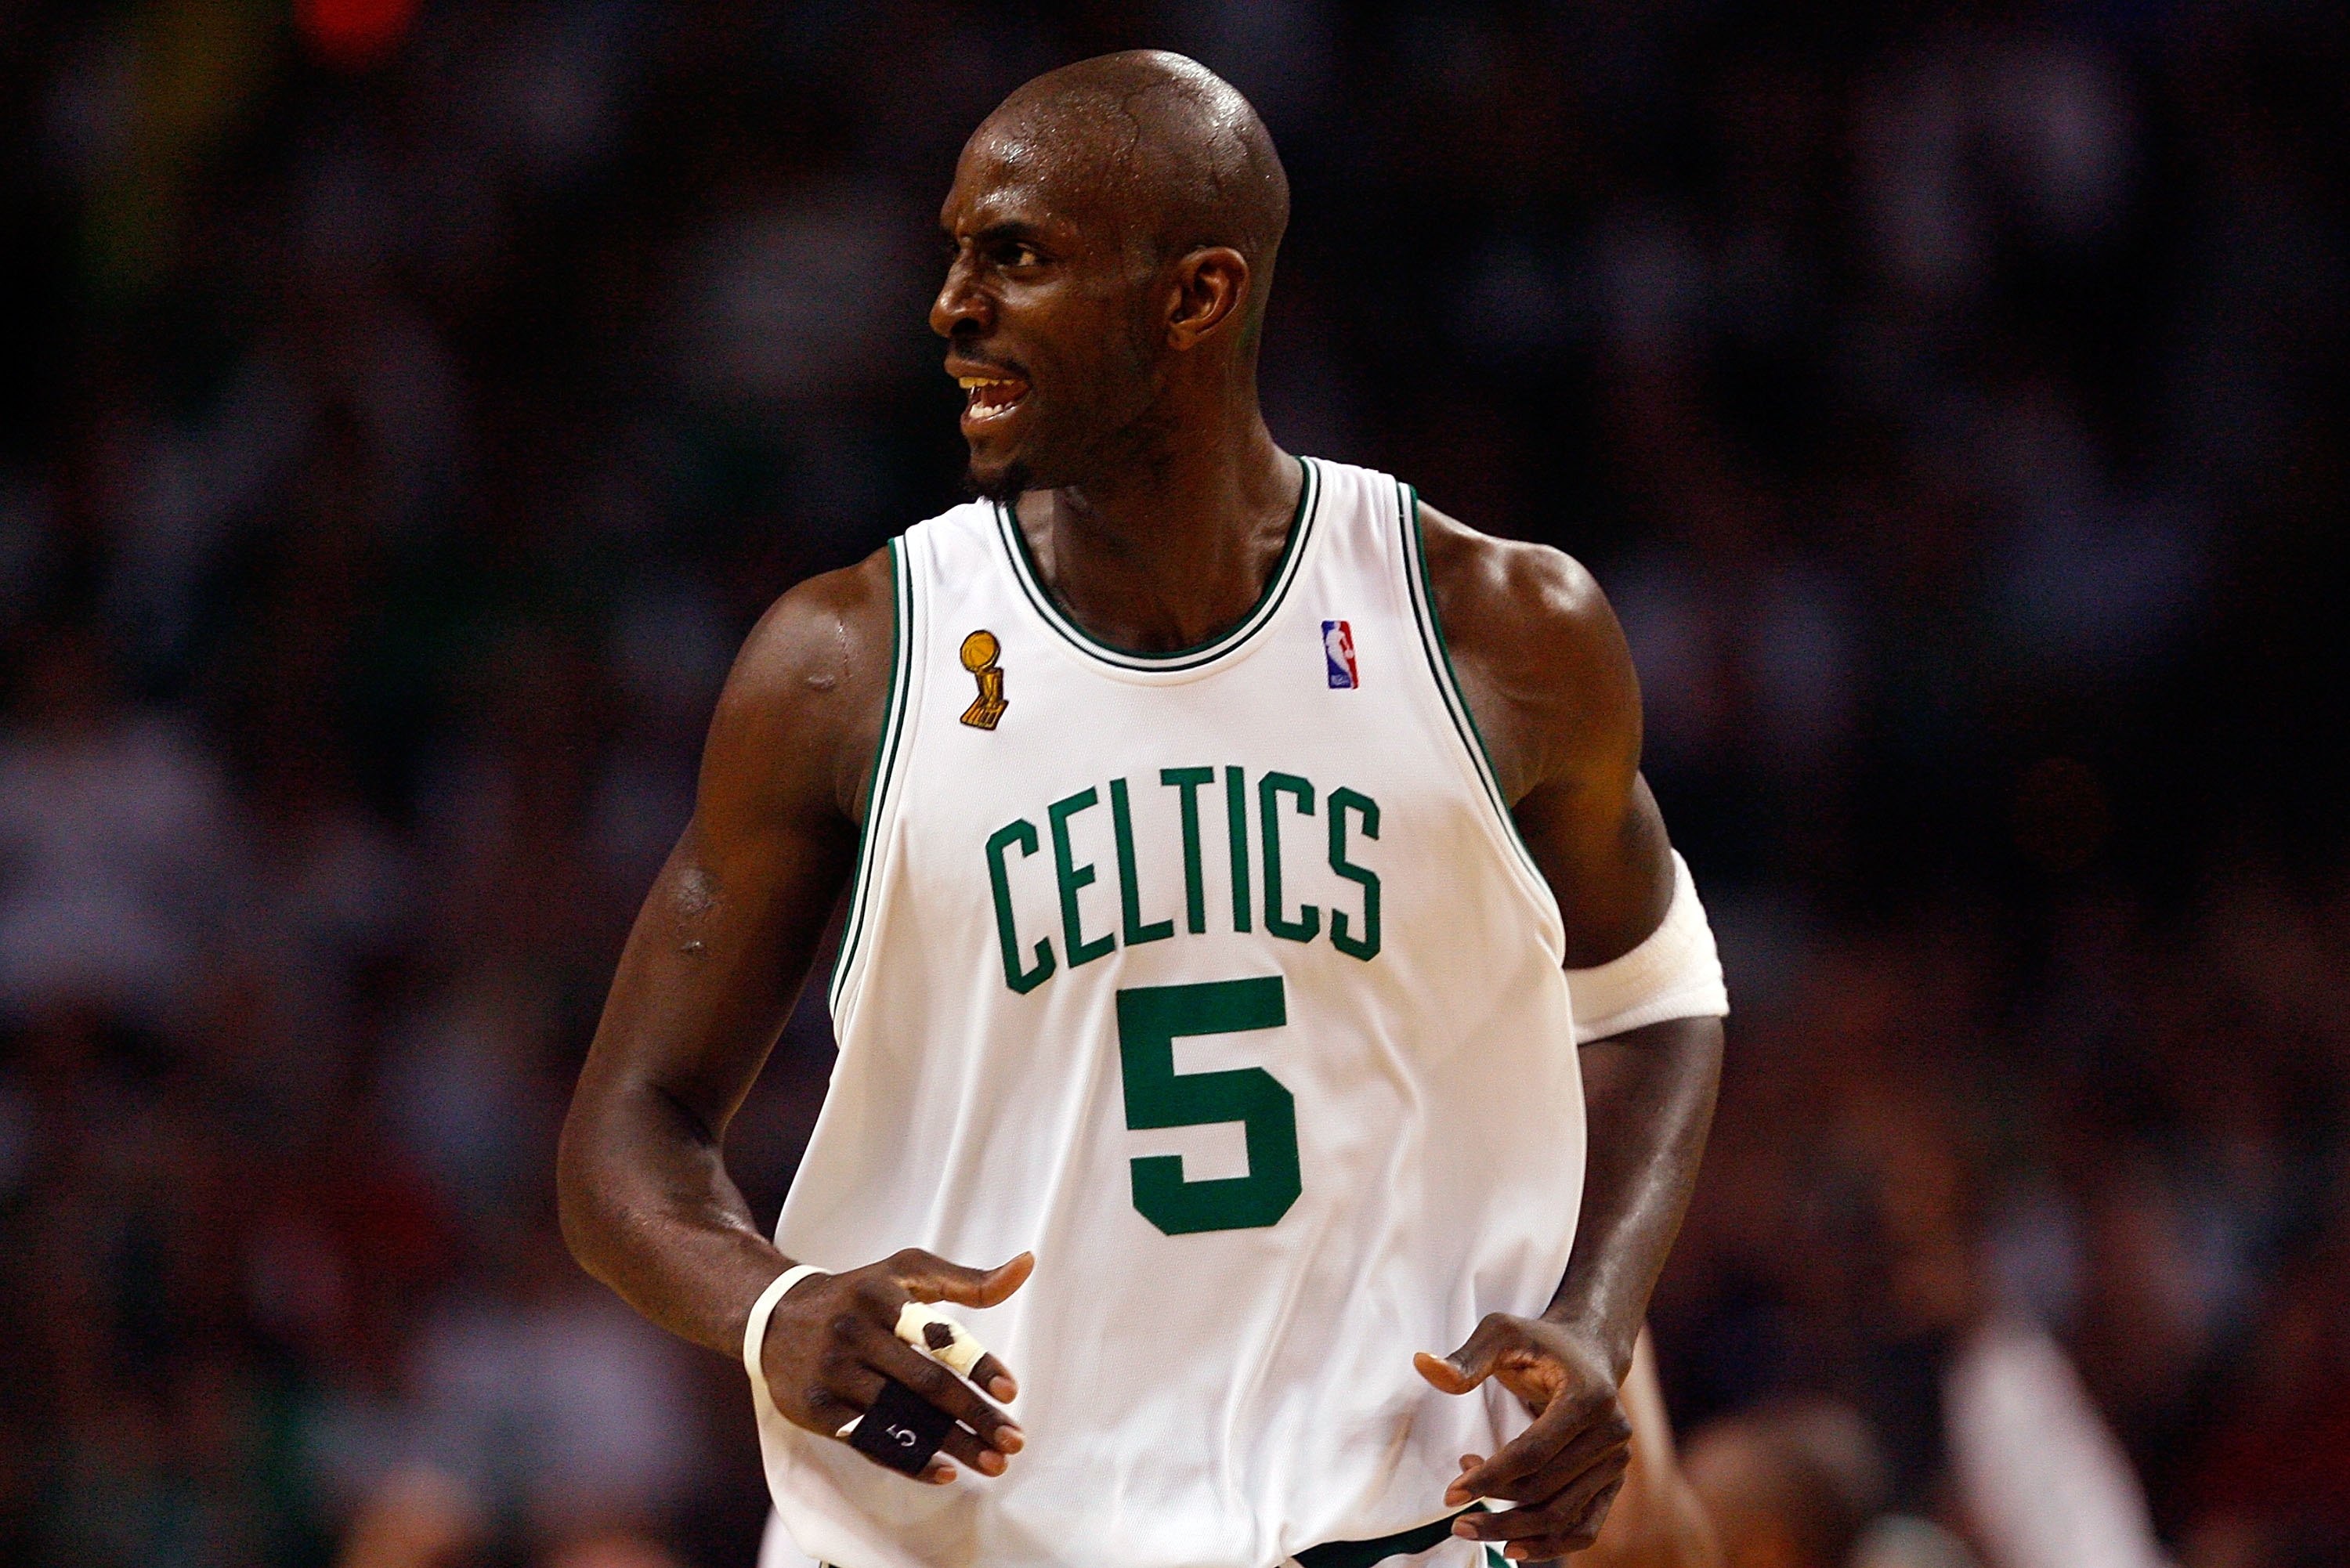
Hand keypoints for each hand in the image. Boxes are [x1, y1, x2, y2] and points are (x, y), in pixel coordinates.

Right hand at [761, 1248, 1032, 1483]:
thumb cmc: (860, 1293)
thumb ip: (967, 1279)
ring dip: (951, 1445)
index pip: (939, 1336)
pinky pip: (868, 1441)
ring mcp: (832, 1374)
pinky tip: (944, 1472)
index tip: (1011, 1393)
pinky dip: (908, 1460)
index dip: (978, 1366)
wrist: (775, 1316)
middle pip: (925, 1384)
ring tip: (992, 1463)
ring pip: (901, 1417)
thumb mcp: (906, 1271)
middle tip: (1014, 1441)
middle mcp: (855, 1333)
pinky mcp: (816, 1409)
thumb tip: (1027, 1265)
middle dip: (975, 1416)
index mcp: (882, 1297)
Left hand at [1415, 1316, 1631, 1559]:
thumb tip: (1422, 1365)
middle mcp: (1612, 1433)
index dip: (1491, 1476)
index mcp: (1588, 1398)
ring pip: (1563, 1515)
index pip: (1534, 1453)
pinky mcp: (1613, 1479)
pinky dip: (1550, 1545)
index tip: (1451, 1492)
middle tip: (1454, 1517)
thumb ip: (1466, 1357)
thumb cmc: (1540, 1343)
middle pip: (1546, 1489)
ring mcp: (1616, 1461)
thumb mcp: (1501, 1333)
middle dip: (1496, 1508)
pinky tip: (1512, 1550)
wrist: (1588, 1352)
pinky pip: (1585, 1526)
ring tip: (1471, 1528)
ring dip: (1514, 1530)